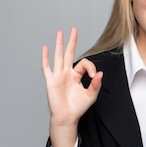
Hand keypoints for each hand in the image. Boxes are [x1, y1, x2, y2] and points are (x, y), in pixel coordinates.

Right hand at [41, 27, 102, 146]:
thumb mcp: (91, 95)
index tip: (94, 76)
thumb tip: (100, 73)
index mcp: (76, 75)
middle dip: (72, 41)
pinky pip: (47, 67)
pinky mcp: (51, 80)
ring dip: (59, 44)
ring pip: (58, 56)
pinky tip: (45, 48)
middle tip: (74, 29)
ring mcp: (58, 75)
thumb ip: (96, 84)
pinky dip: (45, 58)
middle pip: (69, 53)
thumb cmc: (78, 107)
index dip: (91, 67)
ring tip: (60, 32)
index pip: (84, 64)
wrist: (67, 117)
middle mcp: (66, 73)